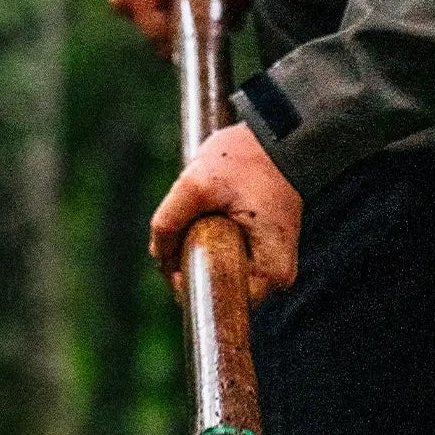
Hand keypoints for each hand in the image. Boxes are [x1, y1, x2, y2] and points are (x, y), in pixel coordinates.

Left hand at [150, 122, 300, 300]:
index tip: (175, 260)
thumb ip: (168, 221)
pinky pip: (229, 256)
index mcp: (271, 271)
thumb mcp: (196, 185)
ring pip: (221, 269)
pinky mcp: (264, 248)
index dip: (189, 283)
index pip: (221, 299)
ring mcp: (271, 262)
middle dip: (194, 262)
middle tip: (187, 228)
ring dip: (202, 249)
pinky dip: (213, 239)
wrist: (276, 134)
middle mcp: (276, 275)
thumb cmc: (245, 158)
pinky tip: (211, 214)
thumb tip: (157, 255)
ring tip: (202, 214)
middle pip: (219, 286)